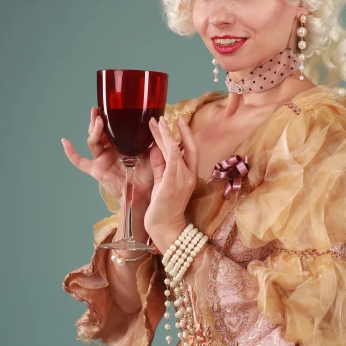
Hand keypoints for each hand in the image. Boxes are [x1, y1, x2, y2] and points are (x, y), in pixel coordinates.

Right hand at [61, 107, 156, 204]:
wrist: (145, 193)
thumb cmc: (150, 175)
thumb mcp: (153, 152)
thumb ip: (152, 139)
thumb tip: (156, 121)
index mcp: (122, 144)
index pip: (113, 128)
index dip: (110, 118)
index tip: (110, 107)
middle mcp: (110, 150)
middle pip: (100, 132)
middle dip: (97, 120)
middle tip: (98, 110)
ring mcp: (102, 159)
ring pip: (93, 141)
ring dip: (94, 130)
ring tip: (98, 121)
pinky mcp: (97, 170)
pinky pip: (80, 162)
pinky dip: (71, 153)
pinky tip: (65, 142)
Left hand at [143, 116, 198, 241]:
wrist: (165, 229)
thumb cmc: (163, 208)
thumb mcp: (162, 182)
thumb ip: (160, 165)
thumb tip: (156, 147)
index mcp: (188, 176)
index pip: (189, 150)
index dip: (184, 135)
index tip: (175, 122)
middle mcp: (189, 176)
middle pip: (187, 147)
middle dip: (177, 130)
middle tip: (164, 117)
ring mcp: (182, 179)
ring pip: (176, 150)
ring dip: (166, 134)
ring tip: (156, 122)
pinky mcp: (172, 183)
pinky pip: (172, 160)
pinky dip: (168, 146)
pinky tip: (162, 136)